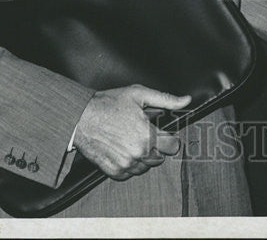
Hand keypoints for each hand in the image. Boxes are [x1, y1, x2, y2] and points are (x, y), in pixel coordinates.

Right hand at [71, 85, 190, 179]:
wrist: (80, 118)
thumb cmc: (108, 104)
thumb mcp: (139, 94)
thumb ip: (166, 99)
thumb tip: (186, 100)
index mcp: (147, 135)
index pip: (173, 146)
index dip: (171, 138)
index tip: (166, 133)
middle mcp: (138, 153)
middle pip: (160, 158)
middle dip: (157, 146)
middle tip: (146, 133)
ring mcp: (125, 164)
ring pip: (146, 166)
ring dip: (145, 156)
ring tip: (134, 140)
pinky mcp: (113, 171)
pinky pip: (130, 173)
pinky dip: (131, 164)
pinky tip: (124, 149)